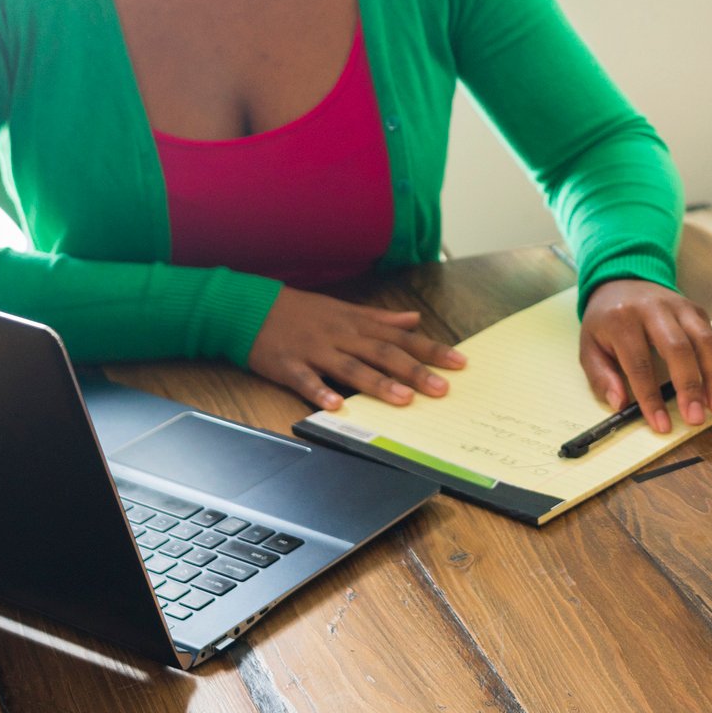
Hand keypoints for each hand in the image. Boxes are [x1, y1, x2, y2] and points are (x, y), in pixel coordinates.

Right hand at [248, 287, 466, 410]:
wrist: (251, 307)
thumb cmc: (302, 310)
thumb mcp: (345, 309)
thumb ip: (381, 318)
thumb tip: (414, 318)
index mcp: (357, 325)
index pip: (402, 338)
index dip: (432, 351)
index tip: (460, 363)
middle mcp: (342, 336)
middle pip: (383, 354)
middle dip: (415, 371)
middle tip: (441, 389)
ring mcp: (316, 350)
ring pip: (351, 367)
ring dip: (378, 383)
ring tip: (403, 399)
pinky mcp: (289, 364)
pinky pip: (306, 380)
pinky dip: (320, 392)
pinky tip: (336, 406)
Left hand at [578, 278, 711, 431]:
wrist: (622, 281)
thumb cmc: (606, 321)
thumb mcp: (589, 347)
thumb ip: (601, 377)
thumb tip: (620, 404)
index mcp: (622, 319)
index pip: (639, 363)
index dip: (651, 397)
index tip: (661, 425)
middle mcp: (653, 308)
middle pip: (677, 348)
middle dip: (689, 386)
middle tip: (695, 418)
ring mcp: (679, 306)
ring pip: (703, 341)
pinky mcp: (695, 309)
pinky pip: (711, 338)